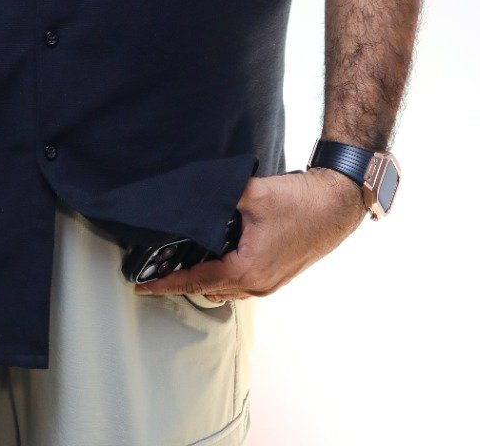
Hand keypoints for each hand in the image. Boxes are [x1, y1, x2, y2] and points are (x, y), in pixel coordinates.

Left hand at [132, 168, 363, 302]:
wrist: (336, 205)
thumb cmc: (299, 202)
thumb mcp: (251, 193)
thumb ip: (217, 192)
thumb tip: (190, 189)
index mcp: (247, 269)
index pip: (195, 280)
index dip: (166, 284)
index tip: (143, 287)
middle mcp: (257, 285)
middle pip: (207, 289)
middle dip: (180, 283)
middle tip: (154, 273)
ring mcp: (269, 284)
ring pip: (225, 289)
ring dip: (202, 280)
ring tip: (180, 265)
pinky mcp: (277, 276)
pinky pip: (241, 285)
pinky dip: (222, 275)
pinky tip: (214, 256)